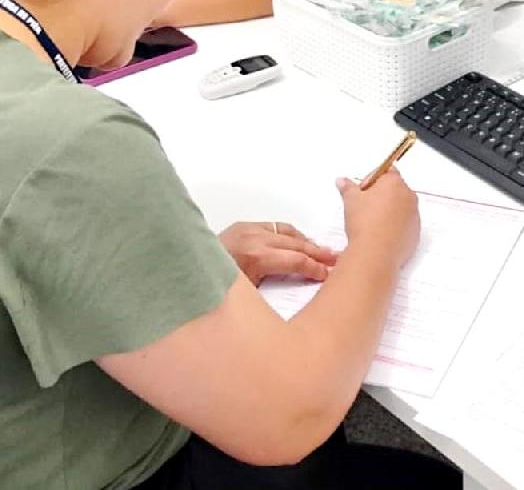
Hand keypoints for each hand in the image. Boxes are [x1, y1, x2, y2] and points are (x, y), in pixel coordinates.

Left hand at [218, 221, 338, 285]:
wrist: (186, 271)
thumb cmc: (214, 290)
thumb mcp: (246, 296)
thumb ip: (272, 288)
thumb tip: (297, 289)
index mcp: (257, 258)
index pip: (297, 261)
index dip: (316, 268)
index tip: (329, 274)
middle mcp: (255, 240)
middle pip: (297, 245)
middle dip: (318, 253)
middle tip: (337, 260)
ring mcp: (249, 230)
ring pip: (288, 233)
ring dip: (307, 242)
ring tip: (324, 251)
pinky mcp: (243, 226)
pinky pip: (274, 226)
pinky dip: (290, 234)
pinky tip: (300, 241)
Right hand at [336, 168, 419, 267]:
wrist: (375, 253)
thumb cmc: (365, 223)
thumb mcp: (350, 200)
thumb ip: (347, 187)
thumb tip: (342, 182)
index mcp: (394, 183)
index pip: (387, 170)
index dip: (372, 178)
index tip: (363, 188)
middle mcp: (409, 197)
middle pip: (395, 189)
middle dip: (381, 195)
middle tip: (364, 205)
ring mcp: (414, 216)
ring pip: (401, 208)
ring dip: (389, 211)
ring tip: (371, 222)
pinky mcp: (415, 233)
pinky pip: (405, 225)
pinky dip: (395, 227)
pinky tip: (380, 233)